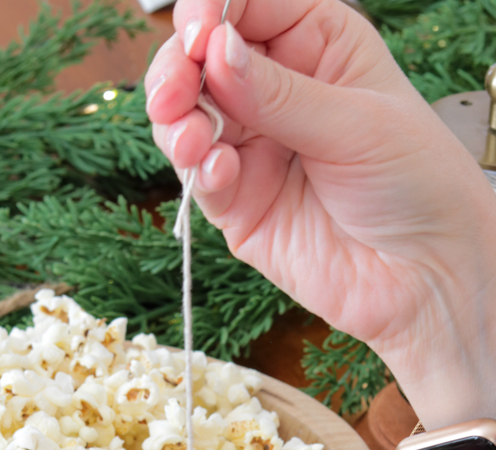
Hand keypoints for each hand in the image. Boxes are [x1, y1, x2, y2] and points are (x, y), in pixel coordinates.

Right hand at [146, 0, 495, 430]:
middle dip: (178, 72)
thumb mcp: (356, 123)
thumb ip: (278, 92)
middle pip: (201, 61)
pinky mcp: (240, 206)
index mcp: (316, 47)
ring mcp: (255, 151)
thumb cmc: (415, 185)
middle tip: (173, 94)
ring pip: (187, 120)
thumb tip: (215, 50)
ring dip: (177, 124)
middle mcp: (277, 94)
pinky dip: (200, 171)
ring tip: (193, 140)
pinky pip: (201, 179)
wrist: (423, 276)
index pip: (247, 7)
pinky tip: (220, 171)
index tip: (198, 32)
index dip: (211, 11)